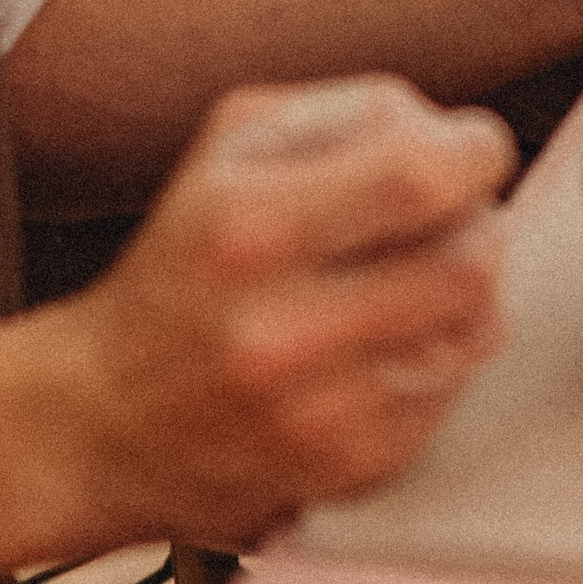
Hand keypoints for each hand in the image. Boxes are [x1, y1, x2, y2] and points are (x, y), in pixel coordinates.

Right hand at [60, 77, 512, 545]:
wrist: (104, 421)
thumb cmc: (187, 260)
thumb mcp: (231, 149)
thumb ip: (347, 112)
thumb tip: (449, 132)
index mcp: (246, 226)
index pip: (419, 176)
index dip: (474, 153)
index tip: (470, 151)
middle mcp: (278, 329)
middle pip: (469, 259)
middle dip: (478, 223)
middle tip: (447, 219)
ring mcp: (315, 413)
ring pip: (477, 329)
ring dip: (469, 292)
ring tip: (417, 279)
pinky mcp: (346, 470)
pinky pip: (454, 392)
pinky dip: (442, 356)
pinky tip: (389, 343)